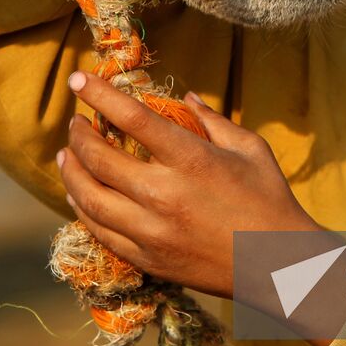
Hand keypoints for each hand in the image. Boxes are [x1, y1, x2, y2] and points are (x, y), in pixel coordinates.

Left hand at [56, 71, 321, 299]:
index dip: (100, 95)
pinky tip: (81, 194)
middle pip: (100, 158)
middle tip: (76, 122)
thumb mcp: (249, 149)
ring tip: (67, 154)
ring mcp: (152, 231)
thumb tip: (186, 98)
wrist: (278, 266)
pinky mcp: (148, 258)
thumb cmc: (269, 199)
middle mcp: (164, 195)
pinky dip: (84, 208)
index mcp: (191, 160)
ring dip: (72, 172)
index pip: (132, 118)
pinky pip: (101, 231)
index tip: (79, 80)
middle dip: (79, 134)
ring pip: (90, 198)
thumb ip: (212, 120)